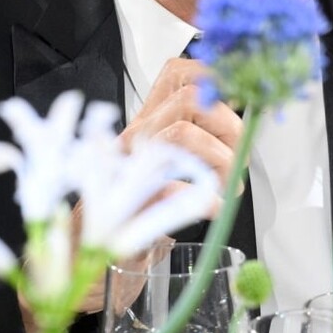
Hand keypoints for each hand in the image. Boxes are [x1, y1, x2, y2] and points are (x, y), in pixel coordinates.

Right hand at [21, 59, 242, 327]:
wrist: (89, 259)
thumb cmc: (134, 213)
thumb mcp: (168, 171)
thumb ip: (200, 148)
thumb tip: (243, 136)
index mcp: (149, 123)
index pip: (177, 73)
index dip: (213, 77)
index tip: (237, 102)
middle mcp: (136, 135)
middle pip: (190, 99)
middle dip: (229, 125)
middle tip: (239, 158)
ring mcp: (127, 165)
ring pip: (181, 134)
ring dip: (220, 160)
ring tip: (227, 188)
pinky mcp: (125, 202)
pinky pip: (170, 186)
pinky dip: (203, 198)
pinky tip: (212, 208)